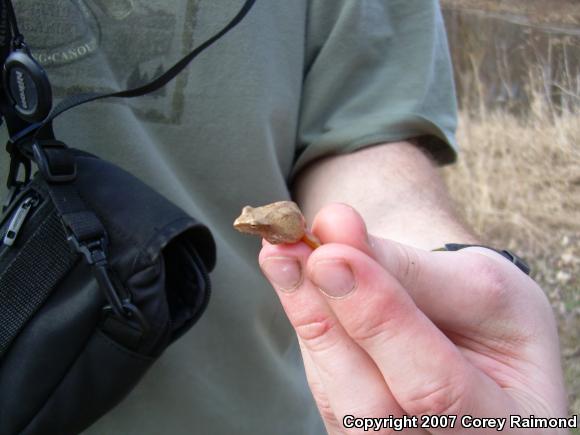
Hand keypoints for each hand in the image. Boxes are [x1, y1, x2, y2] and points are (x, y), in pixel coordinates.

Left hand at [259, 203, 567, 433]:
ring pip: (336, 397)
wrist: (470, 329)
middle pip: (371, 410)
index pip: (437, 386)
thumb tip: (331, 230)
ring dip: (304, 317)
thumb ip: (406, 267)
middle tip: (287, 252)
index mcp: (512, 428)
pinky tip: (293, 278)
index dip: (379, 320)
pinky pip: (323, 385)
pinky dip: (308, 326)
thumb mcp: (479, 283)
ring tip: (282, 254)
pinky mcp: (355, 430)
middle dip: (325, 321)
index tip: (331, 256)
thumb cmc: (487, 309)